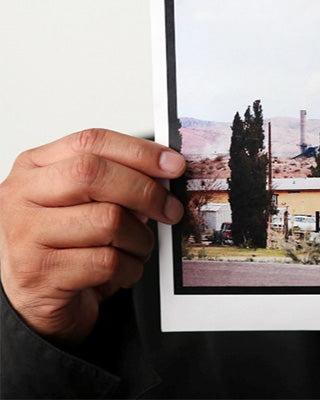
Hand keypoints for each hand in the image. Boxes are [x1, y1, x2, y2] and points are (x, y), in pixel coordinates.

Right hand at [0, 129, 184, 345]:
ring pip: (107, 221)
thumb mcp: (84, 202)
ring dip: (140, 238)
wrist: (34, 301)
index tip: (174, 165)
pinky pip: (107, 261)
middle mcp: (21, 195)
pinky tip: (123, 271)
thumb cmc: (66, 244)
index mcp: (34, 167)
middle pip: (94, 174)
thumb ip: (115, 180)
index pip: (91, 142)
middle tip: (171, 209)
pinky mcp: (39, 272)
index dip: (140, 151)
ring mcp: (25, 234)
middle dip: (145, 191)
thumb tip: (166, 172)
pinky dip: (130, 268)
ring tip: (137, 248)